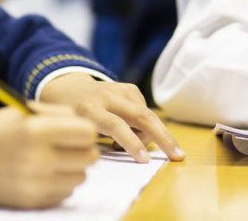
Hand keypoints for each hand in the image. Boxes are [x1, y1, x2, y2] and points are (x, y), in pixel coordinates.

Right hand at [0, 103, 96, 208]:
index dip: (85, 129)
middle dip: (83, 149)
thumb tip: (86, 125)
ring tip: (57, 159)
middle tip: (69, 144)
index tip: (76, 129)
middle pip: (89, 157)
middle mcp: (40, 159)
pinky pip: (66, 193)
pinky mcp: (32, 201)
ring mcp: (37, 184)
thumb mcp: (24, 110)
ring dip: (74, 167)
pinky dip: (62, 183)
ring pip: (81, 177)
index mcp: (37, 130)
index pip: (87, 133)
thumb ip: (58, 114)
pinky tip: (46, 173)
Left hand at [40, 73, 184, 162]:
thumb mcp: (78, 134)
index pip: (115, 125)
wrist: (69, 90)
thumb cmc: (73, 121)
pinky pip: (144, 110)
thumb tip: (132, 152)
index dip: (130, 143)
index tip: (143, 160)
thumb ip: (100, 144)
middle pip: (141, 116)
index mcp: (89, 109)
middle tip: (178, 156)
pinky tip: (133, 131)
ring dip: (149, 135)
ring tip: (137, 148)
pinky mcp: (129, 87)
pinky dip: (144, 125)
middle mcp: (107, 96)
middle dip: (163, 137)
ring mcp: (120, 89)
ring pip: (146, 114)